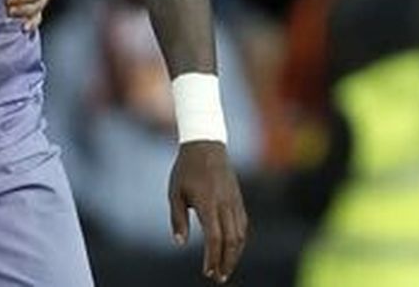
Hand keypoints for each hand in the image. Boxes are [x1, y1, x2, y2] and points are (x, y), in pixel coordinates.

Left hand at [169, 141, 247, 282]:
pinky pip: (243, 226)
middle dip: (226, 262)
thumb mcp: (175, 193)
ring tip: (225, 268)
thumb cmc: (185, 170)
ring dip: (234, 255)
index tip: (207, 272)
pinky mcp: (239, 200)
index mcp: (208, 203)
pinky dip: (239, 242)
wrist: (206, 146)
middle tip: (219, 278)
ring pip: (240, 235)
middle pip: (231, 241)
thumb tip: (179, 243)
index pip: (214, 238)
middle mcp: (225, 205)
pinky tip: (232, 250)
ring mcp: (235, 202)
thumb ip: (177, 219)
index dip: (212, 257)